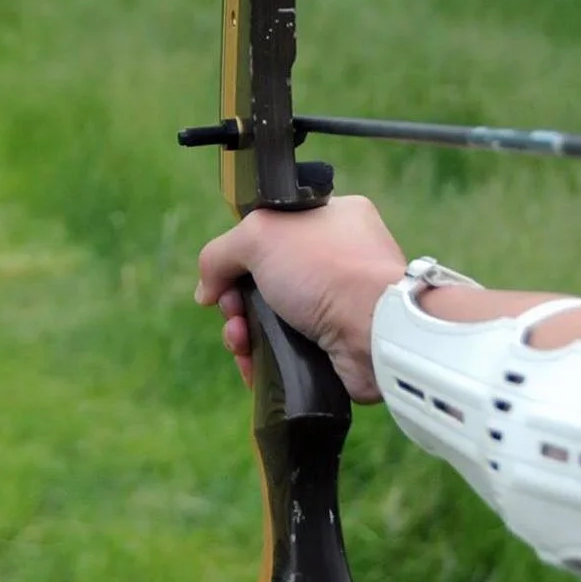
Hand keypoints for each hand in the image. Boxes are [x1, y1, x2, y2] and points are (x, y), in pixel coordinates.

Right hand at [194, 195, 407, 402]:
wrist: (373, 332)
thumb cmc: (326, 270)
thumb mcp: (259, 236)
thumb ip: (220, 253)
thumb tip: (207, 290)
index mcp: (331, 217)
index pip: (272, 229)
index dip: (241, 254)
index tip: (226, 276)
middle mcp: (339, 257)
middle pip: (265, 278)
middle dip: (236, 301)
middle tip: (233, 313)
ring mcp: (339, 302)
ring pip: (272, 317)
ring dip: (244, 332)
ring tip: (239, 343)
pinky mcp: (336, 343)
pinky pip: (287, 348)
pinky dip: (263, 357)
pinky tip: (251, 364)